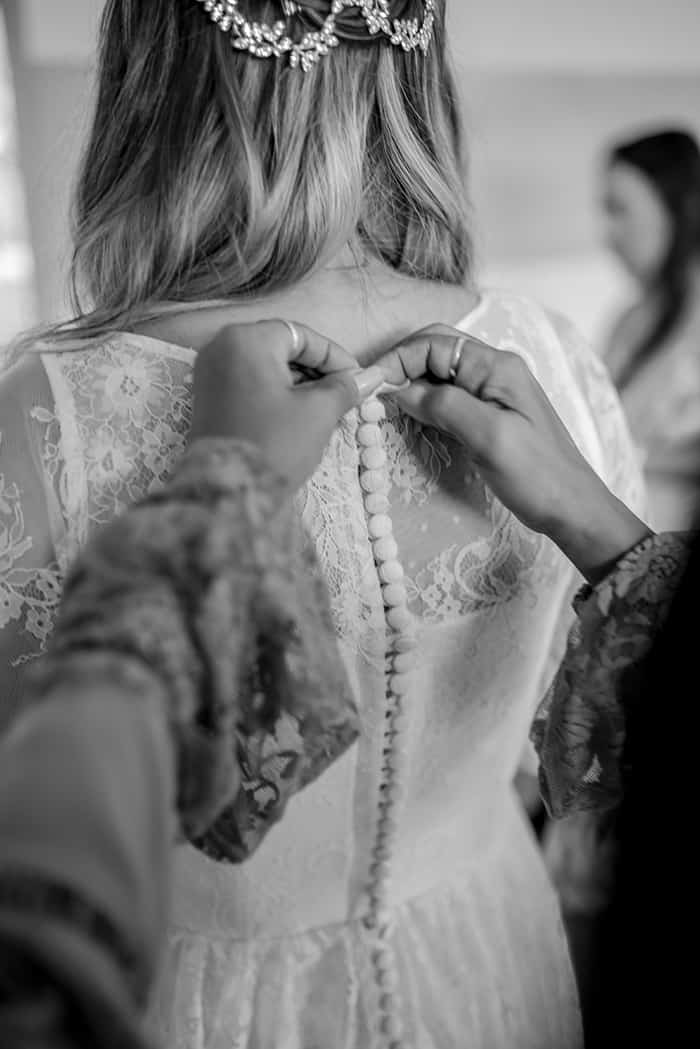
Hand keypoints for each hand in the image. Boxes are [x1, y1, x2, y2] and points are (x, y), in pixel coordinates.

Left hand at [190, 320, 382, 488]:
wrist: (229, 493)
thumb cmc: (275, 444)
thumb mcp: (318, 412)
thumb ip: (345, 387)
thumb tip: (371, 377)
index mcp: (246, 340)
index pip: (302, 336)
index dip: (335, 357)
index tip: (358, 378)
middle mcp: (220, 347)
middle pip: (281, 348)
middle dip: (316, 371)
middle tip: (344, 394)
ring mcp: (209, 373)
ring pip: (265, 366)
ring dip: (297, 383)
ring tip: (326, 408)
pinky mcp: (206, 398)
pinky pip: (249, 383)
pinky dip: (275, 393)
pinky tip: (298, 414)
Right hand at [376, 325, 650, 581]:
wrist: (573, 508)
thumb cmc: (537, 474)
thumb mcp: (489, 437)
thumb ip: (444, 405)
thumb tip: (400, 389)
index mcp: (497, 366)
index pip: (434, 344)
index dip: (397, 359)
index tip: (369, 386)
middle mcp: (495, 370)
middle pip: (435, 350)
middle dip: (400, 366)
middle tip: (371, 395)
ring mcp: (494, 391)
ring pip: (440, 373)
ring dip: (410, 383)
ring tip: (384, 405)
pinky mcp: (491, 413)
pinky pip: (450, 396)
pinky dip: (425, 401)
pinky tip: (412, 417)